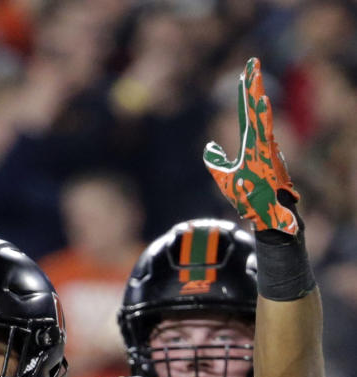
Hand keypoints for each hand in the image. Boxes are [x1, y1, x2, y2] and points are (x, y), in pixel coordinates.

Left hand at [203, 57, 299, 233]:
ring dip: (256, 95)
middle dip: (252, 84)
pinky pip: (265, 134)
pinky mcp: (267, 157)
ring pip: (260, 115)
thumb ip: (216, 161)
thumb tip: (209, 146)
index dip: (245, 94)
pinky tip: (261, 104)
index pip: (246, 113)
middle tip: (252, 60)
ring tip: (254, 73)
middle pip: (253, 107)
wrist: (262, 215)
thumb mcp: (225, 177)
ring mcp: (265, 147)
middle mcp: (260, 141)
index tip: (245, 73)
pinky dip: (263, 119)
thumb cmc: (248, 197)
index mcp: (251, 143)